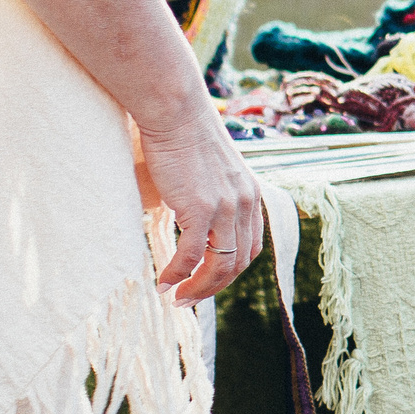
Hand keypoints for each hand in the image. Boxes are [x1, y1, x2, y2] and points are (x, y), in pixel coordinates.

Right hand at [136, 107, 265, 304]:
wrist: (177, 114)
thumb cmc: (185, 139)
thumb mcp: (211, 173)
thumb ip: (210, 198)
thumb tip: (189, 219)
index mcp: (251, 197)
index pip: (250, 248)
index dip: (230, 271)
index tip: (207, 282)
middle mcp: (246, 204)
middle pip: (238, 263)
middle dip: (213, 287)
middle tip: (188, 299)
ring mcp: (226, 207)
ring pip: (220, 265)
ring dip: (197, 288)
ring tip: (176, 298)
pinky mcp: (202, 207)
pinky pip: (192, 254)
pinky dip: (178, 273)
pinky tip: (163, 281)